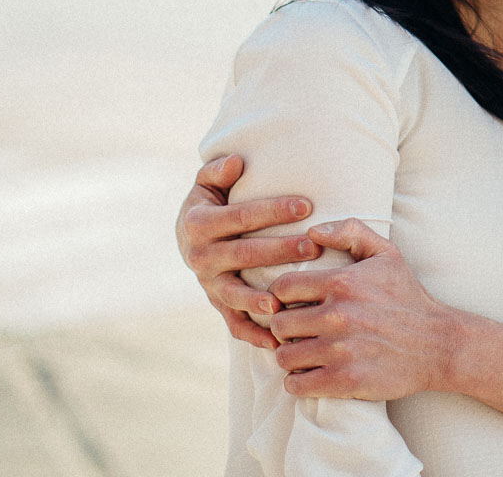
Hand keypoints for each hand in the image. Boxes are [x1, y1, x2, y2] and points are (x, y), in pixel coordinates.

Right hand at [175, 154, 320, 349]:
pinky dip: (254, 335)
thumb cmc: (211, 203)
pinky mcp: (218, 305)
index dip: (273, 210)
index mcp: (199, 224)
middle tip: (312, 247)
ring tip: (284, 303)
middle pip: (244, 255)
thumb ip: (218, 171)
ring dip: (261, 299)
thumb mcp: (207, 183)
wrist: (190, 238)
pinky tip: (277, 341)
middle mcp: (201, 257)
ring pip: (237, 294)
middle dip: (279, 251)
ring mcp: (209, 285)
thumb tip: (236, 162)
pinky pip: (234, 324)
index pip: (242, 216)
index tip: (307, 205)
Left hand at [267, 218, 457, 400]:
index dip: (282, 296)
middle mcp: (337, 316)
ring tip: (304, 353)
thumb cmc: (408, 297)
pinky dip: (298, 382)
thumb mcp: (386, 253)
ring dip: (290, 356)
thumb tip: (312, 232)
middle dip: (285, 328)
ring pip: (284, 356)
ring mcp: (340, 351)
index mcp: (342, 283)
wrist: (437, 344)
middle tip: (297, 331)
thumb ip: (350, 231)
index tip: (292, 304)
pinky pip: (297, 384)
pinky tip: (311, 374)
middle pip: (279, 324)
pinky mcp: (345, 380)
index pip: (282, 288)